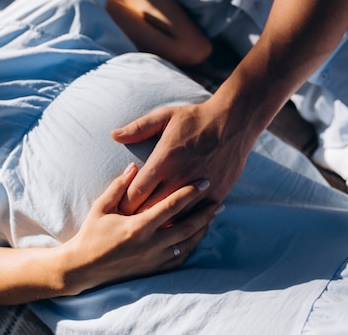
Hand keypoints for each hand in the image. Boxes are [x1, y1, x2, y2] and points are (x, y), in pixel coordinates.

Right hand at [61, 163, 217, 293]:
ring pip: (187, 244)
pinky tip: (196, 237)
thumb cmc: (91, 234)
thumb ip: (119, 186)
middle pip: (187, 227)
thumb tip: (134, 167)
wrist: (83, 267)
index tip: (204, 183)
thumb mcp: (101, 207)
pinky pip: (179, 258)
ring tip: (212, 217)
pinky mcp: (153, 269)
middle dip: (205, 213)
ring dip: (202, 229)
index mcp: (139, 226)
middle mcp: (151, 244)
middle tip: (218, 201)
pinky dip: (190, 247)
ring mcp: (154, 259)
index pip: (172, 206)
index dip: (190, 193)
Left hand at [111, 99, 254, 214]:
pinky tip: (175, 228)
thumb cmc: (195, 119)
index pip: (136, 192)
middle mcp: (180, 177)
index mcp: (164, 160)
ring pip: (174, 216)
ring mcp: (199, 188)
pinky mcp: (216, 194)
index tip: (117, 209)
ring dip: (161, 224)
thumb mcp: (164, 117)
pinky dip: (185, 222)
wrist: (234, 123)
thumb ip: (137, 128)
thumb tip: (113, 135)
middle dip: (138, 217)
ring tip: (147, 231)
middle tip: (127, 225)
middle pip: (152, 208)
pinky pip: (197, 216)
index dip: (125, 204)